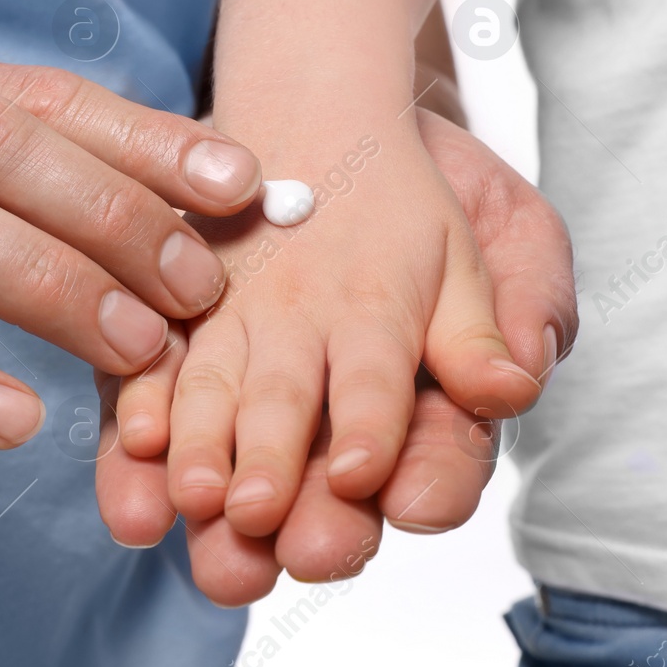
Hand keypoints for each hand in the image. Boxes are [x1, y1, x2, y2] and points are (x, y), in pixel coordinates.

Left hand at [95, 111, 575, 603]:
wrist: (336, 125)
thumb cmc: (430, 198)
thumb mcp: (506, 234)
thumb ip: (527, 309)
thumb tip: (510, 386)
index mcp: (430, 408)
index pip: (439, 461)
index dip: (427, 480)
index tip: (399, 492)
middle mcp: (336, 422)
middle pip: (326, 480)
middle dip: (310, 513)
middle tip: (294, 542)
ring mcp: (257, 387)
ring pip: (239, 443)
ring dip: (219, 480)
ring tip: (202, 503)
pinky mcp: (188, 349)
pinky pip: (167, 389)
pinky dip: (149, 417)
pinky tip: (139, 437)